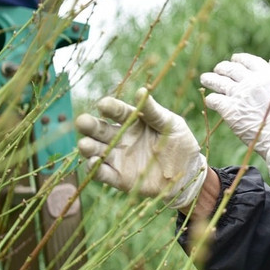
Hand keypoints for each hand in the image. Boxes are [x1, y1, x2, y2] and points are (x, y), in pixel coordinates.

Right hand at [75, 87, 206, 208]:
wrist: (188, 173)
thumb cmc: (180, 142)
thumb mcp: (171, 123)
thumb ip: (154, 111)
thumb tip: (141, 91)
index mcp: (133, 120)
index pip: (118, 111)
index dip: (110, 107)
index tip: (103, 105)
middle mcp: (121, 137)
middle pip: (100, 130)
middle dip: (90, 126)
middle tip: (81, 122)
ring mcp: (118, 157)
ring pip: (96, 150)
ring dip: (88, 147)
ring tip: (84, 144)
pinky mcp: (119, 178)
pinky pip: (102, 173)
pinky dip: (95, 169)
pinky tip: (93, 162)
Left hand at [200, 53, 269, 178]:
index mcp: (268, 74)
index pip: (248, 60)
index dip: (239, 59)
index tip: (235, 60)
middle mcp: (252, 81)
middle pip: (231, 69)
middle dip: (223, 68)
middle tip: (218, 70)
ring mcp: (240, 95)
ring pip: (218, 81)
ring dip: (210, 79)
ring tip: (205, 78)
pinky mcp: (230, 111)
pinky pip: (215, 100)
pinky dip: (211, 99)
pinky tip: (211, 100)